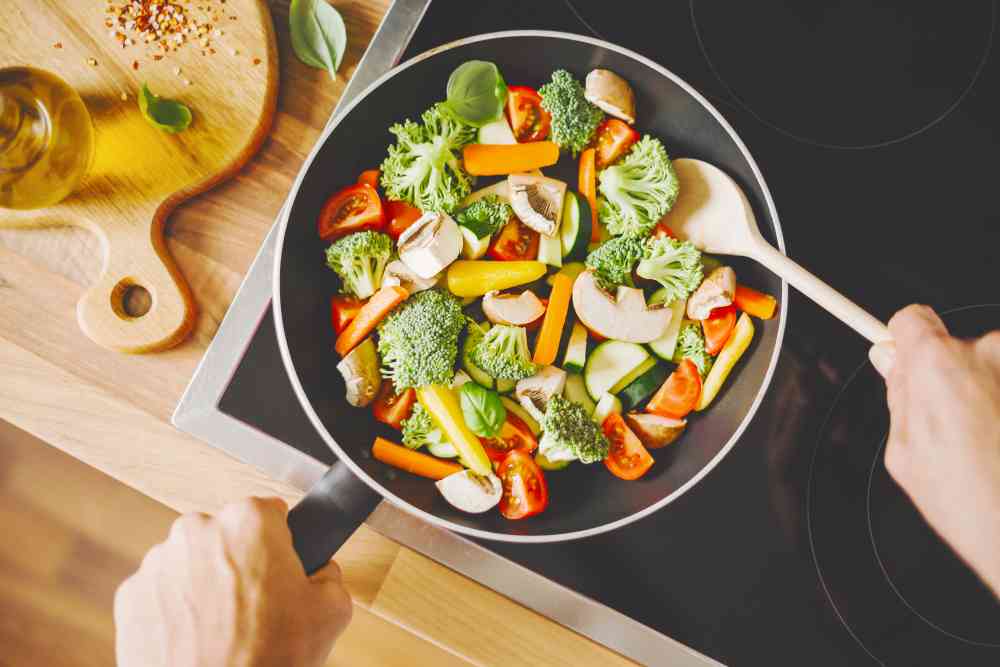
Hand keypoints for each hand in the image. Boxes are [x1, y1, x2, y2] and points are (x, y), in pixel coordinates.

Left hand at [115, 497, 351, 666]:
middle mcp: (198, 531)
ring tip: (226, 631)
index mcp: (248, 522)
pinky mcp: (131, 596)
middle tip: (259, 607)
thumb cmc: (267, 662)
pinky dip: (177, 611)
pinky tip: (197, 641)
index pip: (271, 512)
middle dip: (242, 562)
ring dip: (207, 585)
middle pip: (227, 535)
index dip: (282, 543)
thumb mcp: (331, 613)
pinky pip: (162, 592)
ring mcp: (159, 563)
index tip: (283, 567)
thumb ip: (328, 575)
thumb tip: (319, 572)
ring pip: (193, 562)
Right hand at [870, 305, 999, 594]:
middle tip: (951, 428)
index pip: (911, 319)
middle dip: (951, 378)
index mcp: (937, 364)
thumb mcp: (904, 453)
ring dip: (987, 394)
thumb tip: (889, 362)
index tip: (904, 358)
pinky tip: (999, 441)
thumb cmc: (970, 501)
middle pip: (955, 347)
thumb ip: (898, 396)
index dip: (905, 342)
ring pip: (992, 368)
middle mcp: (986, 352)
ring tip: (986, 444)